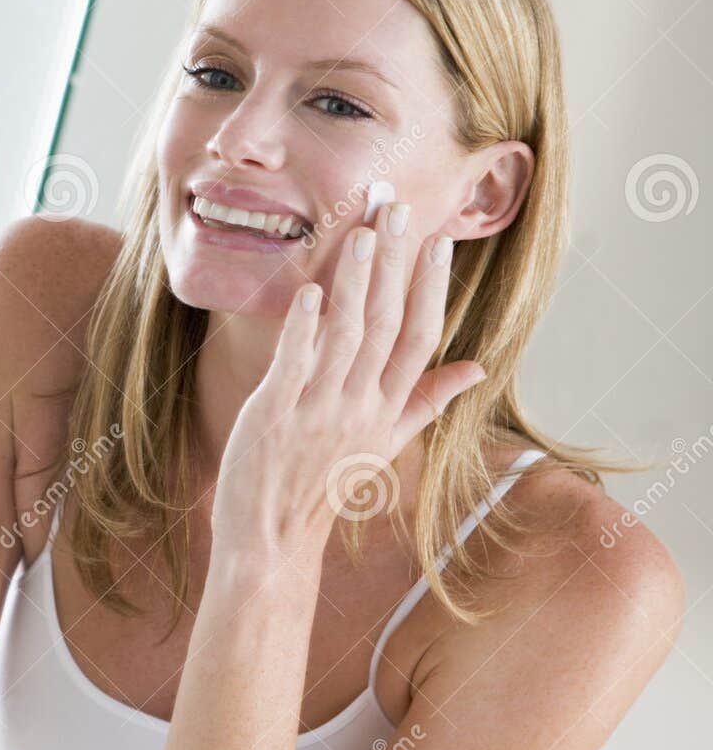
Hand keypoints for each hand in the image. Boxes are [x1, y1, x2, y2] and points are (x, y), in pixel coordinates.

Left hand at [210, 201, 486, 576]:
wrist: (271, 540)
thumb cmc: (322, 485)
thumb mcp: (382, 445)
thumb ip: (425, 401)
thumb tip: (478, 366)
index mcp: (386, 410)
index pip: (421, 338)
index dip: (432, 287)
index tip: (440, 240)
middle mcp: (359, 407)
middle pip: (388, 325)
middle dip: (395, 264)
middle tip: (401, 209)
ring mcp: (317, 411)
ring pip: (346, 337)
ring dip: (355, 283)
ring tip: (362, 235)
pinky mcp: (274, 416)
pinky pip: (294, 365)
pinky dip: (304, 328)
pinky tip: (312, 292)